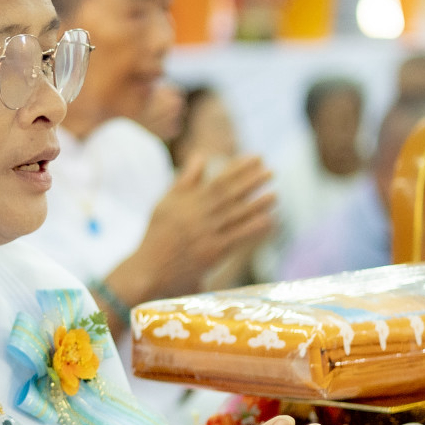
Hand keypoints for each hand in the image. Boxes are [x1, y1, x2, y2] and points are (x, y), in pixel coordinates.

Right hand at [117, 152, 277, 302]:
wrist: (150, 268)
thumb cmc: (158, 235)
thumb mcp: (166, 203)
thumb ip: (185, 180)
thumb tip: (201, 156)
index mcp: (188, 201)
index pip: (219, 180)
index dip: (239, 168)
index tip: (256, 158)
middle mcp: (199, 215)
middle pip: (230, 195)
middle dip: (252, 182)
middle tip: (271, 172)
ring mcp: (206, 234)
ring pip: (236, 215)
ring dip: (257, 204)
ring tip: (275, 194)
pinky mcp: (212, 253)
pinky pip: (237, 237)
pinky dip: (252, 228)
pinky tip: (268, 220)